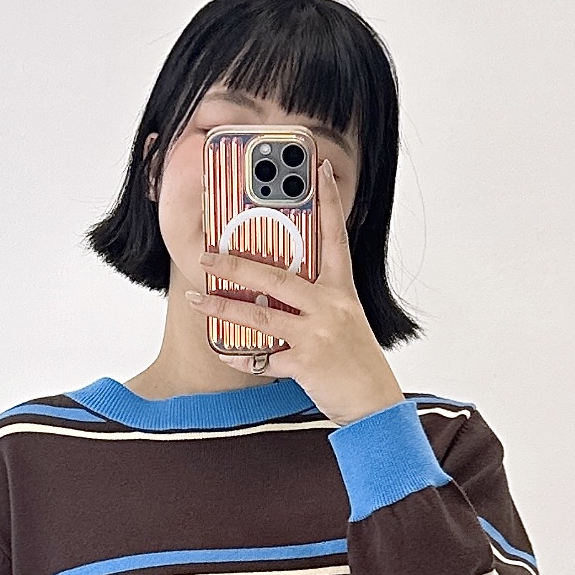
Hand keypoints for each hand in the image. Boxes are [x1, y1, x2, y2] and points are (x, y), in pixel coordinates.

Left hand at [189, 159, 402, 425]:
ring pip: (260, 316)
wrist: (375, 404)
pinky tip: (223, 351)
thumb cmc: (358, 363)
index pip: (336, 237)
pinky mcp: (306, 364)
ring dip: (223, 307)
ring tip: (198, 298)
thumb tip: (277, 293)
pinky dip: (240, 357)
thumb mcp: (346, 322)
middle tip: (208, 255)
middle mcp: (329, 307)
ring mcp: (317, 335)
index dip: (329, 202)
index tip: (318, 171)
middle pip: (276, 277)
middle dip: (237, 265)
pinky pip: (262, 358)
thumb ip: (317, 302)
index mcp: (342, 291)